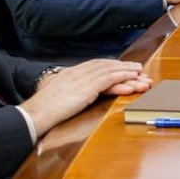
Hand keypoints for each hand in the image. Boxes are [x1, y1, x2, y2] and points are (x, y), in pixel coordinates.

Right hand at [21, 59, 150, 135]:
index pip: (96, 65)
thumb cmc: (43, 110)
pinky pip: (110, 80)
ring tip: (142, 75)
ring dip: (129, 73)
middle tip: (139, 69)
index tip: (123, 67)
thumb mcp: (57, 97)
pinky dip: (123, 78)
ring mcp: (83, 78)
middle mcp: (78, 72)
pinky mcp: (87, 87)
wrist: (37, 113)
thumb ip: (68, 94)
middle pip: (106, 66)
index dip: (111, 66)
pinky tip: (133, 80)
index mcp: (70, 73)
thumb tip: (75, 98)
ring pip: (111, 72)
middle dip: (124, 67)